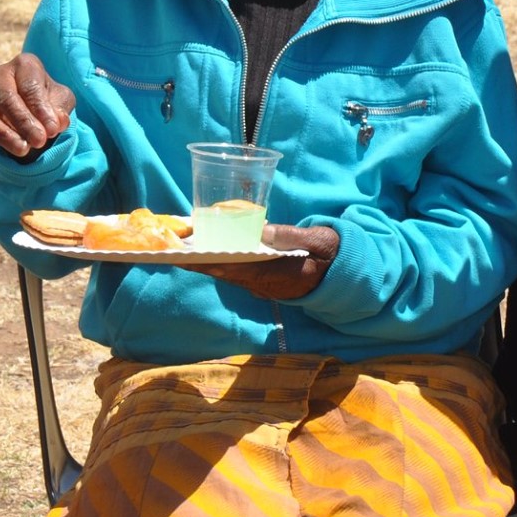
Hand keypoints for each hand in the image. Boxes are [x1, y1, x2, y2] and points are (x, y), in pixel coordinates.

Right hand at [0, 53, 75, 157]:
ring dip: (3, 135)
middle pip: (6, 98)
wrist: (39, 111)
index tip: (53, 129)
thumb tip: (58, 122)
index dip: (41, 109)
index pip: (29, 86)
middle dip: (23, 122)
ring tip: (23, 150)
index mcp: (24, 65)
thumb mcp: (63, 100)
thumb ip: (61, 108)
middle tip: (39, 141)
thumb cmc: (52, 100)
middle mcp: (1, 76)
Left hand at [187, 223, 339, 299]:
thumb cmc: (330, 252)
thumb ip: (291, 234)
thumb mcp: (318, 239)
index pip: (236, 268)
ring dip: (206, 263)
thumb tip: (262, 230)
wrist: (344, 275)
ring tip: (182, 250)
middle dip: (199, 262)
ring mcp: (264, 285)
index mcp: (277, 273)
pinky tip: (205, 254)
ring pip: (229, 274)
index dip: (210, 262)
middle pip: (225, 272)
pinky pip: (236, 274)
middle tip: (172, 251)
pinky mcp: (264, 282)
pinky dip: (219, 264)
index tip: (187, 256)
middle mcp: (266, 283)